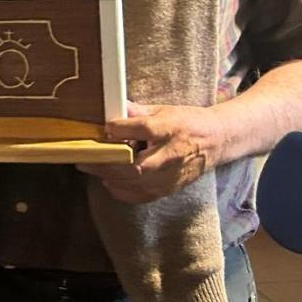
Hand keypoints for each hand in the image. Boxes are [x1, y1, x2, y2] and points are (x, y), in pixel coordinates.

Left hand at [80, 101, 224, 202]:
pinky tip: (108, 181)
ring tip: (90, 168)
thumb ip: (136, 112)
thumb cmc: (187, 123)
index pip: (144, 129)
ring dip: (109, 177)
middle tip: (84, 158)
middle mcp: (172, 155)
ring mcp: (172, 175)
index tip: (105, 128)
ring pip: (137, 183)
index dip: (121, 129)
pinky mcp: (170, 188)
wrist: (217, 141)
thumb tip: (110, 105)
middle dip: (107, 163)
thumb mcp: (163, 110)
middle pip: (137, 165)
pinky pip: (142, 195)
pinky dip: (122, 191)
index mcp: (171, 129)